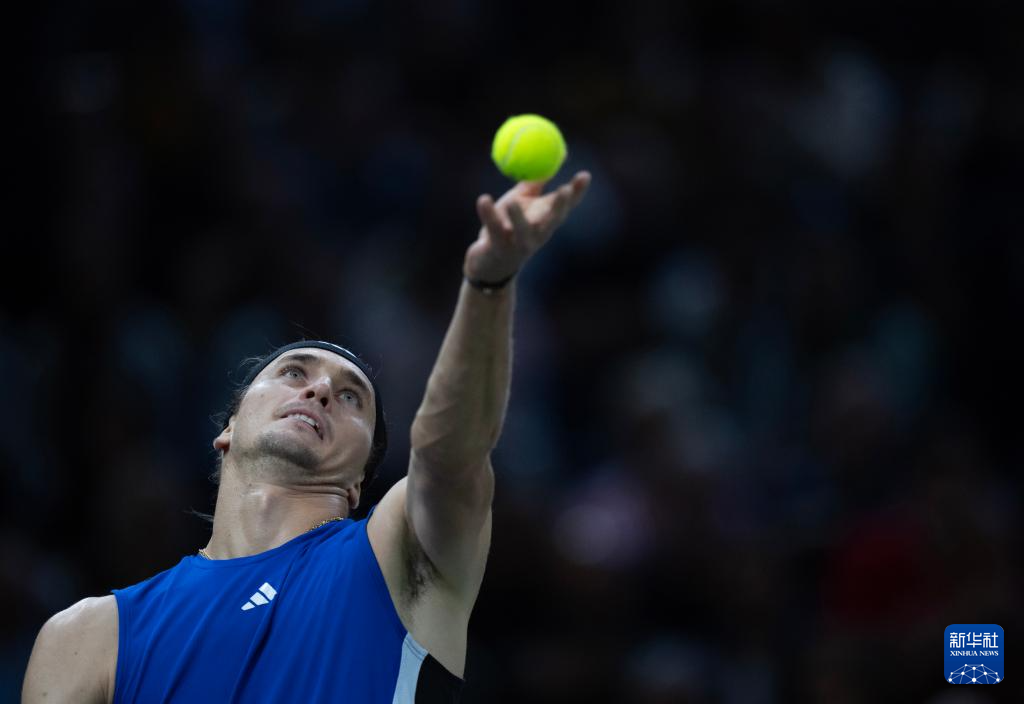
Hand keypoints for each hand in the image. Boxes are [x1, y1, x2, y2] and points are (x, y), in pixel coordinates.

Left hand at [464, 170, 590, 283]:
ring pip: (522, 231)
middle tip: (564, 190)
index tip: (585, 176)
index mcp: (545, 222)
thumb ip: (535, 183)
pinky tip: (483, 200)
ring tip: (511, 202)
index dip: (577, 193)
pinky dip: (488, 214)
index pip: (566, 207)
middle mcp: (537, 235)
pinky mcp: (498, 249)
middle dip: (560, 207)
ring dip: (518, 217)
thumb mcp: (522, 202)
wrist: (489, 264)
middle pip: (552, 221)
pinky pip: (493, 229)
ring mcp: (518, 244)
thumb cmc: (508, 227)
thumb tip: (553, 156)